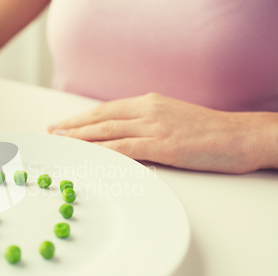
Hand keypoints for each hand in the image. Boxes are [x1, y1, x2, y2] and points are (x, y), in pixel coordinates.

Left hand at [48, 93, 261, 173]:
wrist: (240, 135)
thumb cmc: (208, 131)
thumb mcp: (172, 119)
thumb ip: (146, 124)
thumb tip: (124, 136)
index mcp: (148, 103)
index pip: (105, 110)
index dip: (80, 119)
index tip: (63, 126)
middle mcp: (147, 111)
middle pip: (100, 118)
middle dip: (72, 127)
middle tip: (52, 134)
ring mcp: (154, 126)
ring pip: (108, 131)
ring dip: (81, 138)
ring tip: (61, 143)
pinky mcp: (163, 144)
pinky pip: (126, 148)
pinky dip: (103, 151)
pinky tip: (88, 156)